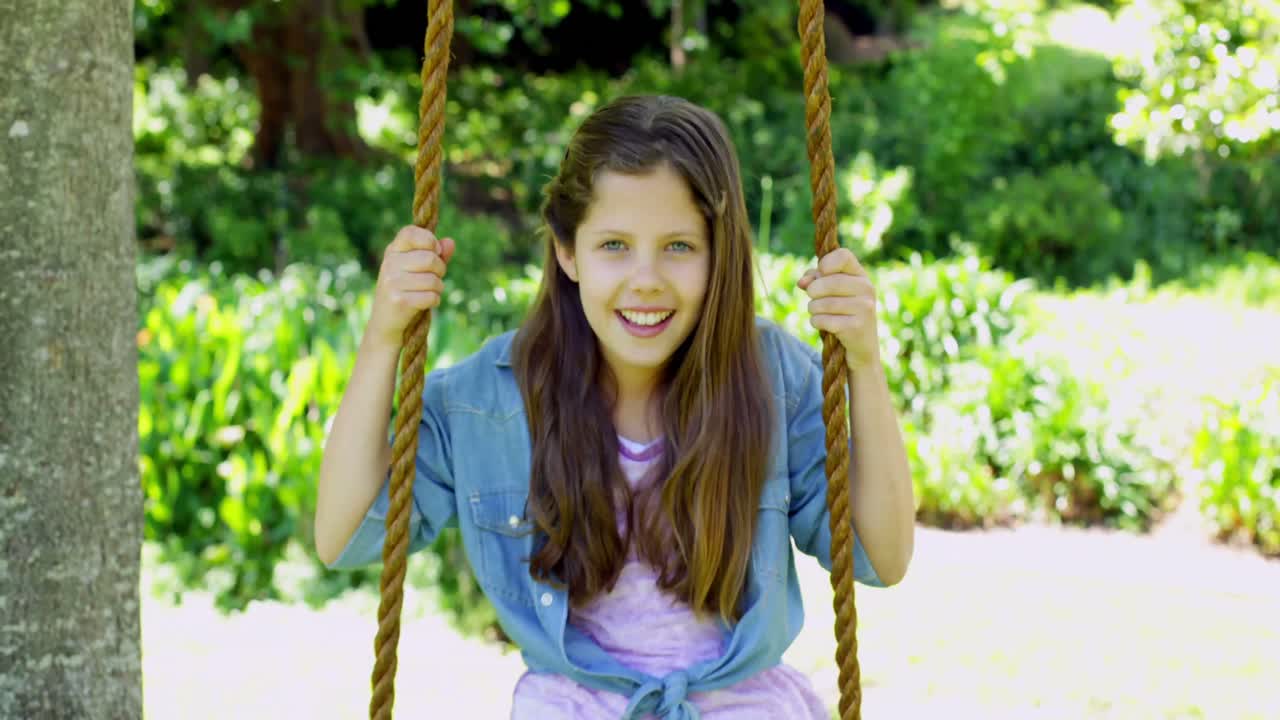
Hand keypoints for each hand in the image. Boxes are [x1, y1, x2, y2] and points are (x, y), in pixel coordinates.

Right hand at [367, 225, 455, 349]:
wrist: (385, 324)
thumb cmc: (406, 291)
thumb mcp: (418, 269)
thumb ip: (436, 255)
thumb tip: (450, 242)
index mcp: (392, 251)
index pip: (410, 232)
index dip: (429, 240)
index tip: (434, 251)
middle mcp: (389, 264)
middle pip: (430, 259)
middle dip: (440, 270)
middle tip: (433, 278)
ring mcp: (392, 282)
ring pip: (433, 280)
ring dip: (438, 288)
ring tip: (427, 292)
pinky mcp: (399, 301)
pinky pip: (432, 296)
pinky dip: (434, 301)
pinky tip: (424, 303)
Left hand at [796, 247, 879, 371]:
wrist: (861, 348)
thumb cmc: (842, 315)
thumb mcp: (831, 293)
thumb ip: (815, 279)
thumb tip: (802, 282)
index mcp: (861, 275)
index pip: (843, 255)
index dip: (826, 263)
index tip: (821, 274)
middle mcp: (866, 288)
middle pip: (826, 281)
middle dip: (812, 293)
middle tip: (815, 300)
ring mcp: (864, 308)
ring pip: (821, 302)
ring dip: (813, 310)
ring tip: (820, 314)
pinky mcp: (856, 327)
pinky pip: (822, 320)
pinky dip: (817, 323)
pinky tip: (826, 326)